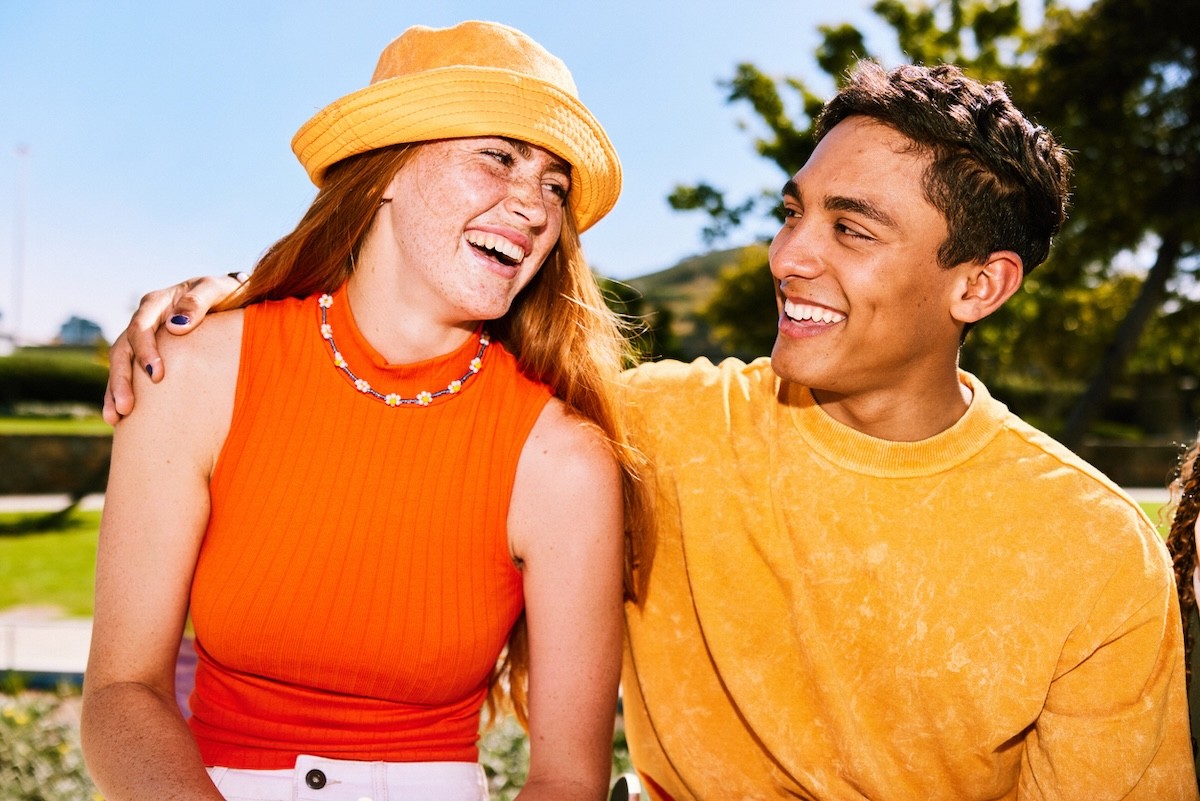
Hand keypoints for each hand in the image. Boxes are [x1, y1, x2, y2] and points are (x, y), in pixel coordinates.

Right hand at [103, 273, 243, 423]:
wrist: (229, 299)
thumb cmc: (224, 293)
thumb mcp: (215, 289)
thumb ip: (197, 302)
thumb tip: (176, 326)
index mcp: (156, 304)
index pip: (141, 327)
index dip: (145, 351)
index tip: (156, 375)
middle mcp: (143, 321)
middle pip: (122, 350)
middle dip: (122, 380)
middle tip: (127, 407)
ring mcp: (142, 340)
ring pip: (120, 366)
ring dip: (115, 391)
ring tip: (116, 418)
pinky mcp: (147, 356)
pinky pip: (129, 376)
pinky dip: (121, 395)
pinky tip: (120, 419)